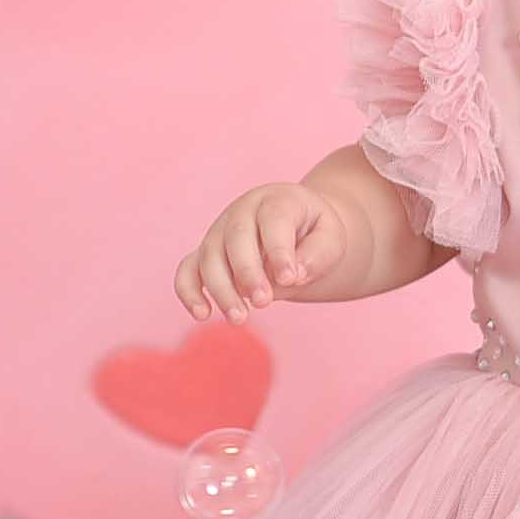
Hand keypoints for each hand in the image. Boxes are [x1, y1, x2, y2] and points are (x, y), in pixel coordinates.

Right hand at [179, 180, 347, 321]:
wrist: (297, 228)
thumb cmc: (315, 233)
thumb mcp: (332, 236)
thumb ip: (319, 253)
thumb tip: (294, 275)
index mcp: (278, 200)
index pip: (274, 221)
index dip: (279, 250)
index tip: (290, 279)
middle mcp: (243, 212)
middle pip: (236, 238)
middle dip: (247, 273)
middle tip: (263, 302)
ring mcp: (220, 231)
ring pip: (209, 257)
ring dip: (221, 290)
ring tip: (240, 318)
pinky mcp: (206, 254)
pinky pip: (187, 270)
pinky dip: (189, 291)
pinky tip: (202, 314)